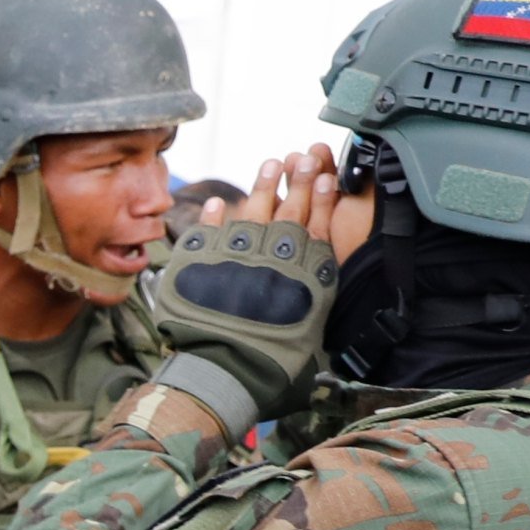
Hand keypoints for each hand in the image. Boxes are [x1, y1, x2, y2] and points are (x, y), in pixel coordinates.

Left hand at [146, 149, 355, 423]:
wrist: (225, 373)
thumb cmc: (273, 370)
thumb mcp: (311, 346)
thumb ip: (315, 318)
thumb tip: (320, 314)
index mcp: (307, 277)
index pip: (320, 228)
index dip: (325, 199)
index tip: (328, 175)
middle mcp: (275, 258)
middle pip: (290, 212)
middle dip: (300, 181)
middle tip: (305, 156)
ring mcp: (237, 255)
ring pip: (253, 213)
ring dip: (263, 186)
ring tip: (272, 164)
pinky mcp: (200, 261)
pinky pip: (207, 232)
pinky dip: (212, 218)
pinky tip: (217, 204)